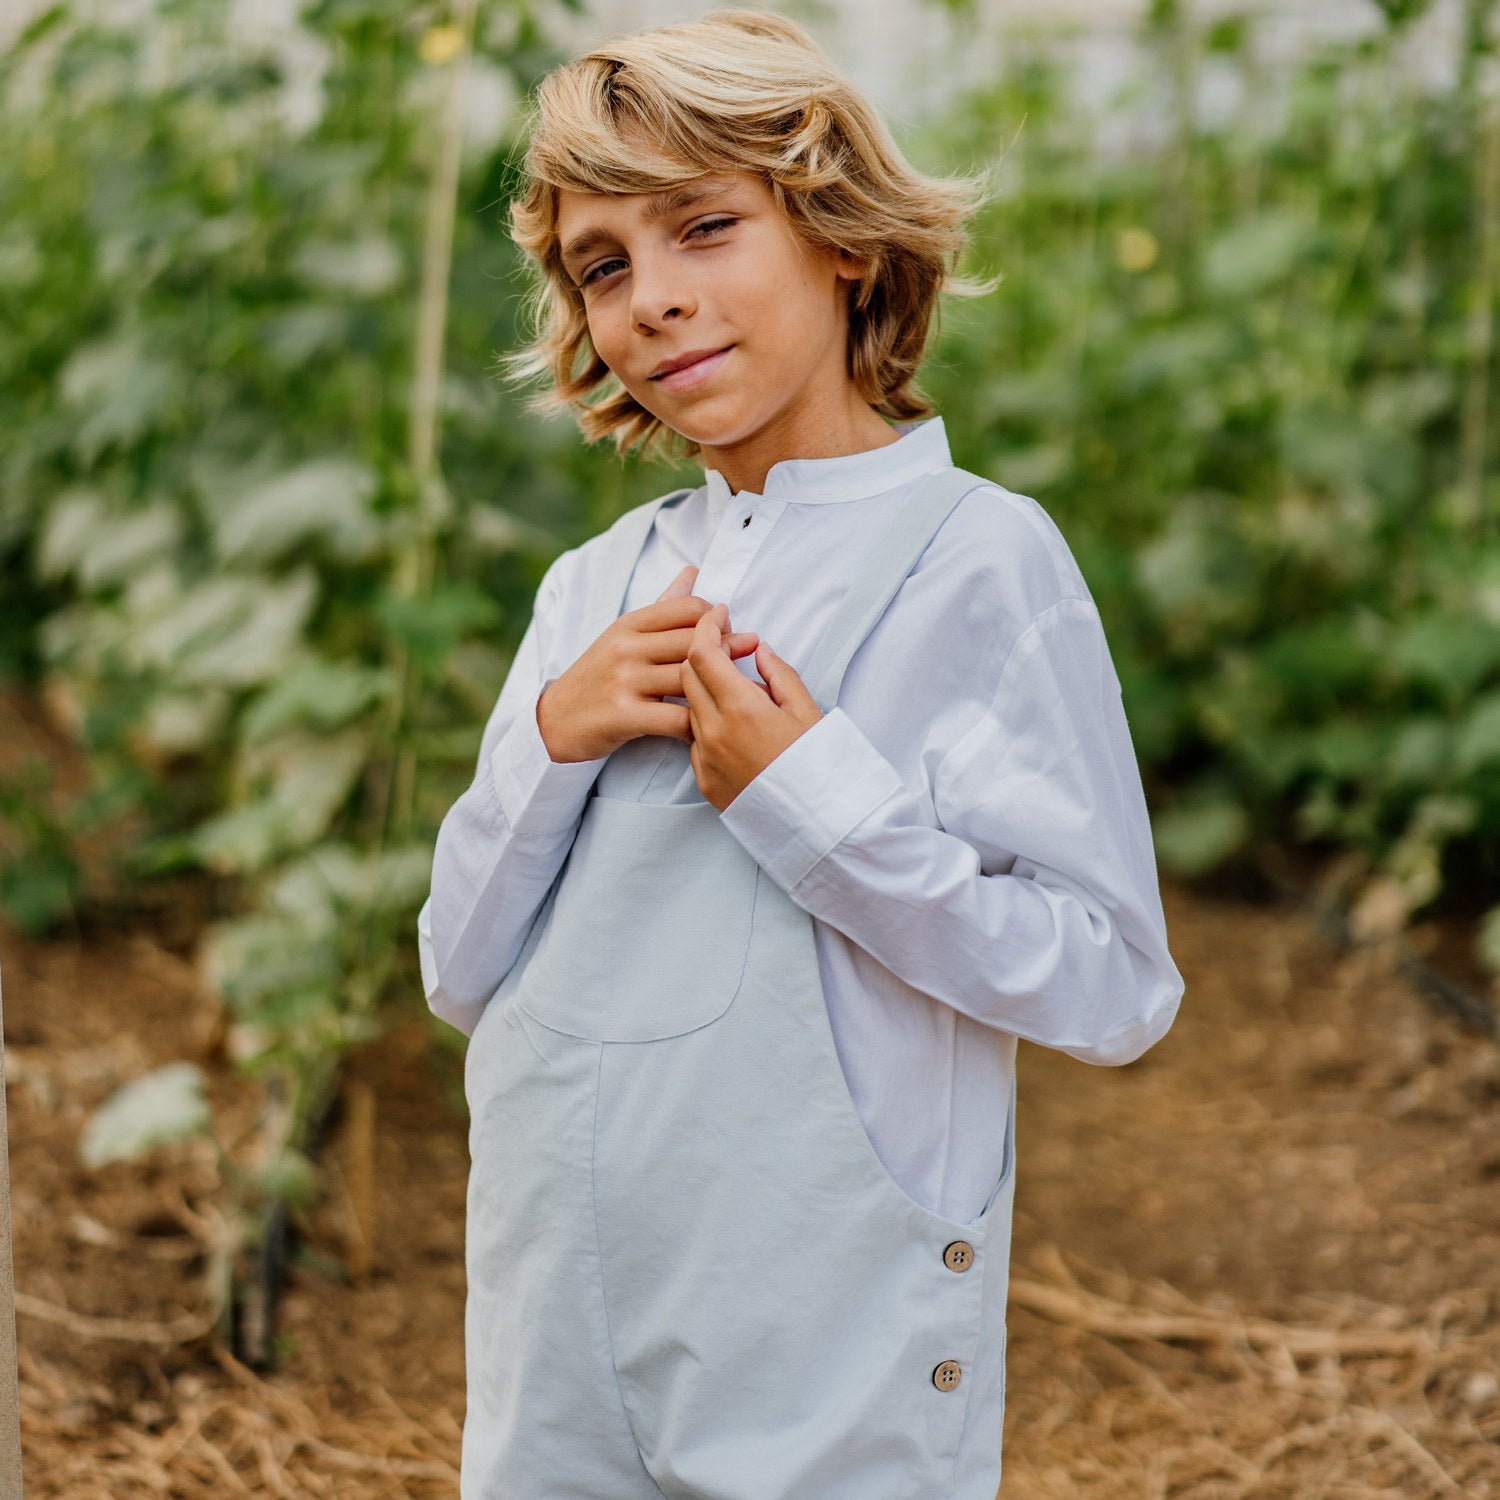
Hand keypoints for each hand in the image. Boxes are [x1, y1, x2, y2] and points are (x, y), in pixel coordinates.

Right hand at [536, 566, 759, 762]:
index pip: (689, 608)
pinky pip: (675, 718)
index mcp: (630, 623)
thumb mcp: (624, 635)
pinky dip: (698, 725)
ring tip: (739, 696)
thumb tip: (693, 571)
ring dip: (720, 688)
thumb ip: (662, 606)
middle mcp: (626, 647)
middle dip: (729, 650)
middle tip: (748, 662)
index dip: (717, 619)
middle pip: (695, 641)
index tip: (729, 633)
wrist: (554, 720)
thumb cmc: (598, 676)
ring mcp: (623, 680)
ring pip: (689, 678)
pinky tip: (710, 728)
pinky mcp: (623, 715)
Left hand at [680, 603, 823, 810]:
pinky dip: (708, 720)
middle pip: (687, 674)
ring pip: (689, 706)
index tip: (719, 615)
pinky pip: (694, 738)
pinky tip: (734, 723)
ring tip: (737, 686)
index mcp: (741, 709)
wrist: (816, 823)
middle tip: (732, 646)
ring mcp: (704, 758)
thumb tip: (759, 650)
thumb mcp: (807, 711)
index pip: (702, 653)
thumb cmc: (819, 765)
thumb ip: (779, 674)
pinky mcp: (703, 780)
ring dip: (705, 687)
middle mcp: (714, 732)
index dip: (706, 627)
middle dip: (704, 652)